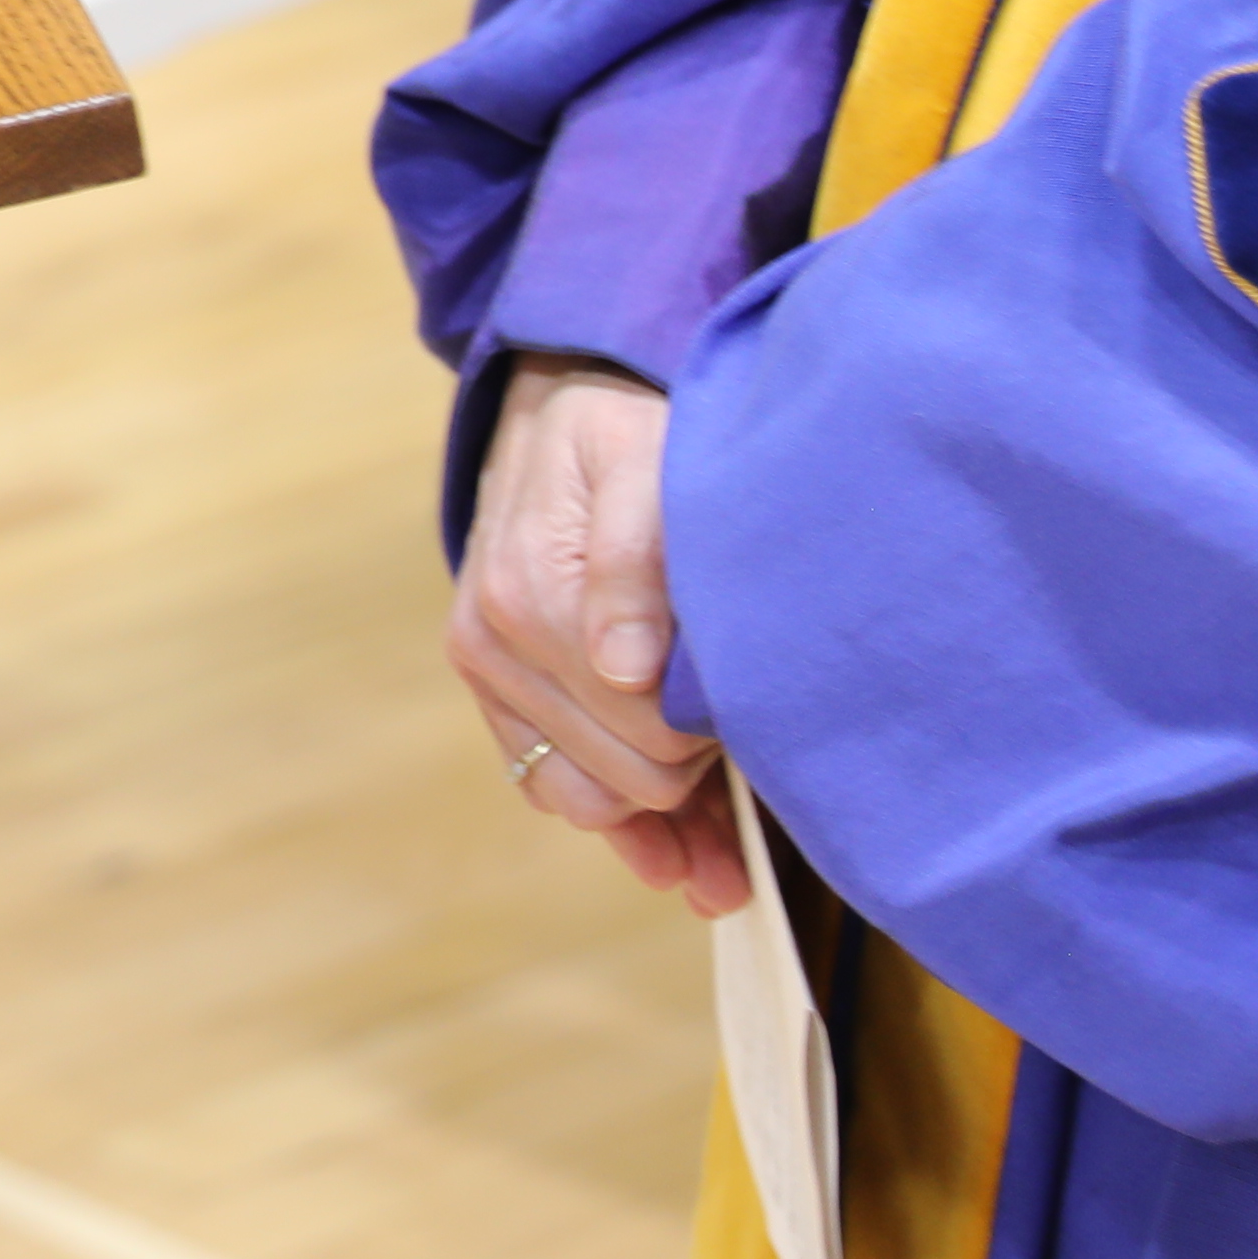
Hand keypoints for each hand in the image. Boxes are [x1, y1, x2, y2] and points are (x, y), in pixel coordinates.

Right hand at [450, 354, 745, 915]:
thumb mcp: (645, 459)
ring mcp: (492, 676)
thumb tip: (626, 672)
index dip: (722, 731)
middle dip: (702, 777)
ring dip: (668, 823)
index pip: (649, 730)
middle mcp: (494, 641)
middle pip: (629, 778)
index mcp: (530, 591)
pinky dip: (625, 823)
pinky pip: (557, 794)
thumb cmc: (626, 436)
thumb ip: (637, 552)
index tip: (765, 707)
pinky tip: (682, 839)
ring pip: (593, 806)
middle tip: (757, 744)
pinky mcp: (498, 696)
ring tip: (733, 844)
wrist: (558, 415)